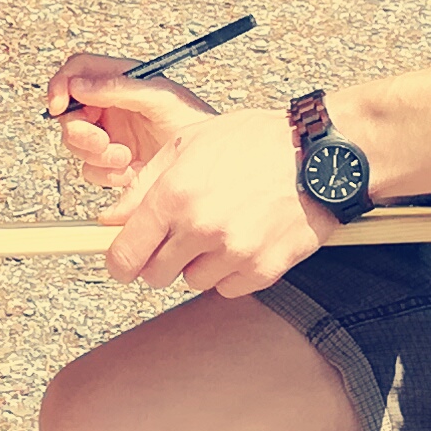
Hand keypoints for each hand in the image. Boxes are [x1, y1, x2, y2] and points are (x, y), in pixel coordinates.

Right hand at [40, 53, 214, 184]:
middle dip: (82, 133)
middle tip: (103, 143)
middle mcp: (110, 105)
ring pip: (76, 144)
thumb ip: (118, 88)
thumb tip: (80, 86)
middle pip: (70, 113)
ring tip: (126, 159)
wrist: (208, 162)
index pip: (77, 71)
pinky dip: (107, 174)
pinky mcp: (114, 162)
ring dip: (98, 156)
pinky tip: (131, 172)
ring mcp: (110, 134)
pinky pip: (91, 170)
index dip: (61, 84)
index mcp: (119, 80)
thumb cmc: (193, 120)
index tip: (59, 105)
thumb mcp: (160, 97)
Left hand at [87, 91, 328, 298]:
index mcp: (175, 194)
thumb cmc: (254, 141)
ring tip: (220, 229)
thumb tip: (112, 219)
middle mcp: (201, 227)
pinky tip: (244, 241)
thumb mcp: (188, 144)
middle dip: (160, 260)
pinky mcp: (265, 268)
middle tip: (178, 237)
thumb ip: (143, 185)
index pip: (125, 255)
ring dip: (199, 264)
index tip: (123, 262)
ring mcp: (234, 251)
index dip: (119, 262)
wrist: (319, 154)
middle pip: (155, 276)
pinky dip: (231, 272)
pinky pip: (229, 288)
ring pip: (193, 282)